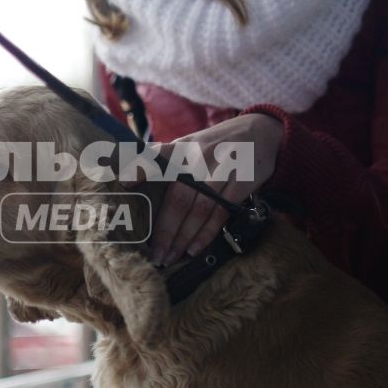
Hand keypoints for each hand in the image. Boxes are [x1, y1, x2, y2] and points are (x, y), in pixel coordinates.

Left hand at [143, 113, 281, 264]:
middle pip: (179, 197)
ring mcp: (223, 168)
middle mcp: (201, 156)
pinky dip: (207, 233)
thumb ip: (168, 159)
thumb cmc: (217, 144)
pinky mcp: (243, 180)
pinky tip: (195, 248)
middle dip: (166, 229)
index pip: (159, 156)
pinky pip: (222, 212)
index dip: (141, 169)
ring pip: (200, 208)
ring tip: (171, 257)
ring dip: (184, 237)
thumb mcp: (192, 143)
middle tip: (156, 253)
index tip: (125, 184)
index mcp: (184, 147)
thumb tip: (131, 179)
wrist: (262, 130)